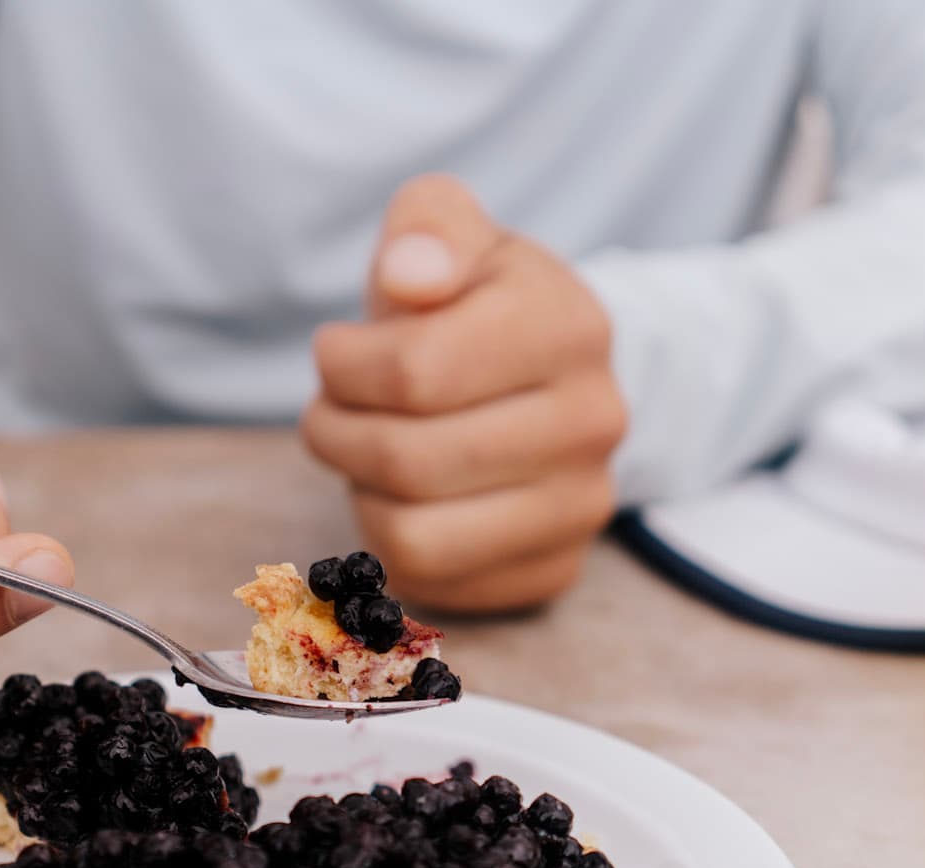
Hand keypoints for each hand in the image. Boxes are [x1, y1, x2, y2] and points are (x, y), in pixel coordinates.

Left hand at [301, 175, 625, 612]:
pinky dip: (392, 544)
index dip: (344, 365)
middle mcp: (593, 422)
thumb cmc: (475, 300)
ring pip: (413, 536)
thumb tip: (413, 274)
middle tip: (331, 409)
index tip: (338, 351)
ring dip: (359, 493)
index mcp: (568, 327)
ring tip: (362, 452)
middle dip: (337, 433)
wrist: (547, 373)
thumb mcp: (450, 232)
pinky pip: (435, 583)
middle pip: (406, 460)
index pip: (414, 372)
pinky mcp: (556, 569)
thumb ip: (427, 227)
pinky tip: (404, 498)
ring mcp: (582, 506)